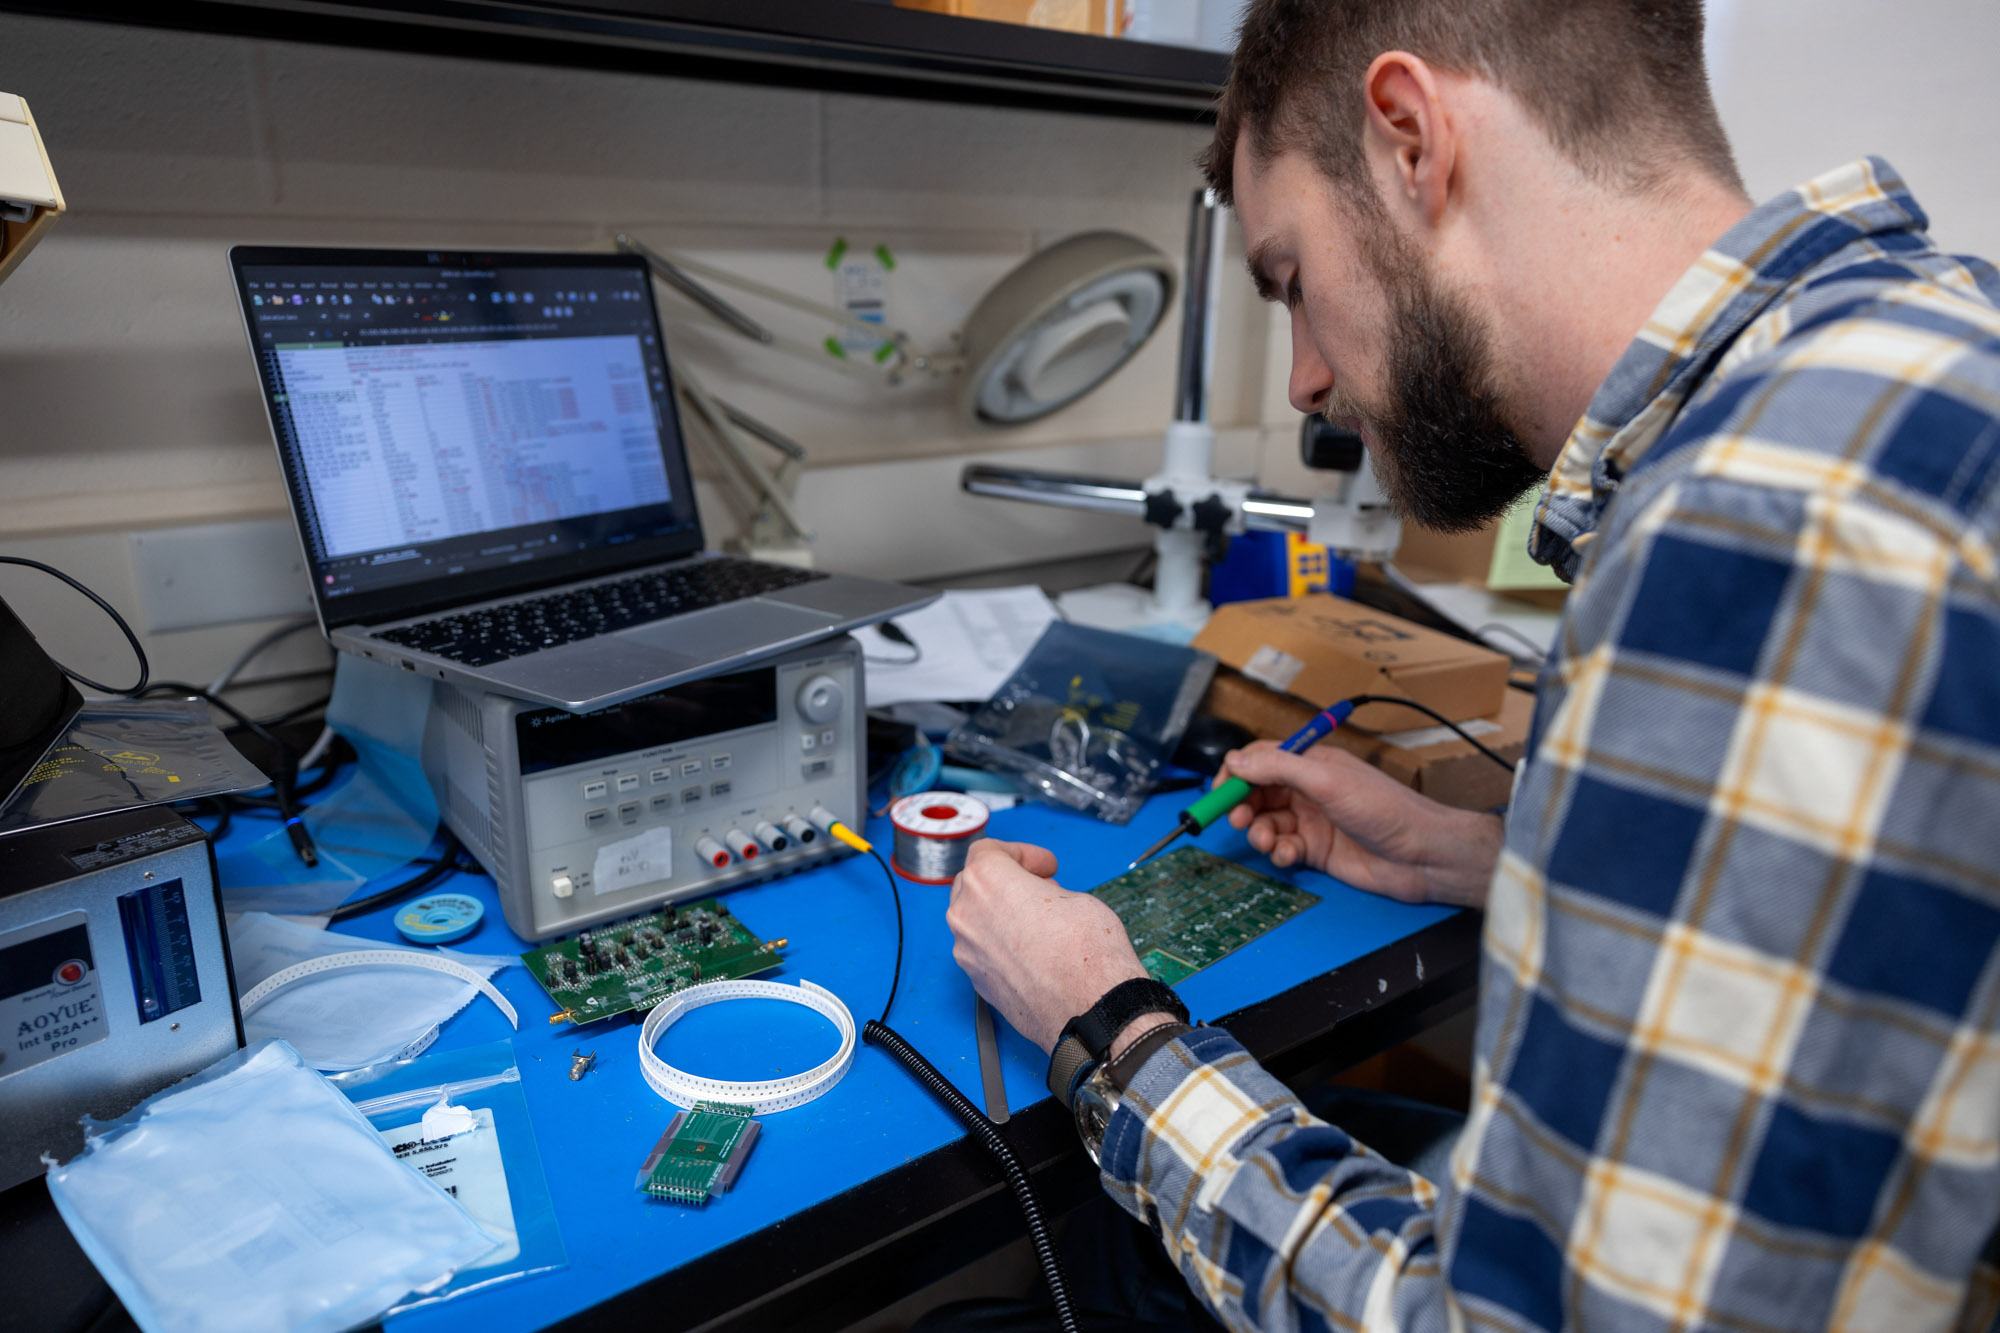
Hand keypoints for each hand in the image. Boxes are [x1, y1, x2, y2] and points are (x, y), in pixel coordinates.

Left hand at [946, 839, 1150, 1053]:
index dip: (1021, 853)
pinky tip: (1032, 953)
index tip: (1042, 866)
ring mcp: (968, 952)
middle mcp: (966, 915)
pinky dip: (1001, 946)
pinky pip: (983, 952)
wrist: (1091, 1009)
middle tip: (1039, 888)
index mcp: (987, 881)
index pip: (988, 851)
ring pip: (975, 921)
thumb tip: (1035, 899)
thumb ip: (1040, 891)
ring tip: (1037, 923)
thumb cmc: (1087, 951)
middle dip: (1005, 881)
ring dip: (1000, 915)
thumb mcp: (1073, 897)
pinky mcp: (977, 982)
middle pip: (974, 884)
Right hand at [1221, 741, 1502, 907]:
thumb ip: (1280, 769)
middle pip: (1258, 792)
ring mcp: (1312, 821)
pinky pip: (1283, 848)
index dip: (1238, 771)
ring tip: (1267, 840)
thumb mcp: (1328, 781)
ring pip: (1267, 822)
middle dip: (1243, 805)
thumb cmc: (1384, 809)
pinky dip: (1278, 853)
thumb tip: (1235, 761)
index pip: (1263, 758)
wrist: (1422, 856)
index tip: (1220, 788)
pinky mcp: (1316, 851)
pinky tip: (1289, 856)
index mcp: (1313, 763)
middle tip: (1238, 819)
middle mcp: (1309, 790)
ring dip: (1259, 831)